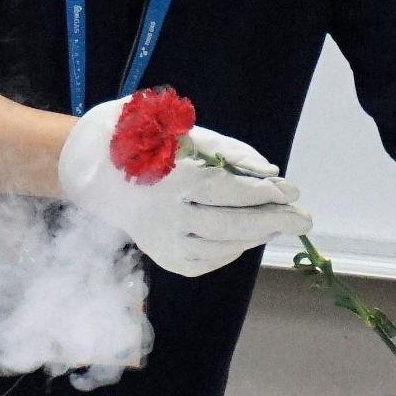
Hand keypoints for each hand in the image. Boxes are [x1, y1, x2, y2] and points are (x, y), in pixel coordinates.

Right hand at [57, 98, 309, 276]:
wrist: (93, 170)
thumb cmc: (146, 143)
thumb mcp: (188, 134)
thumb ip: (231, 153)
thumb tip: (270, 174)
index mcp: (175, 178)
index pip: (233, 191)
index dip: (268, 194)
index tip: (293, 192)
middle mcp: (168, 214)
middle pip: (233, 224)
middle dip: (274, 222)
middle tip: (303, 220)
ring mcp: (163, 240)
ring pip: (222, 246)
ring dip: (256, 237)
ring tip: (278, 226)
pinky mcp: (161, 256)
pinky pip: (205, 261)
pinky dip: (230, 251)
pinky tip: (245, 239)